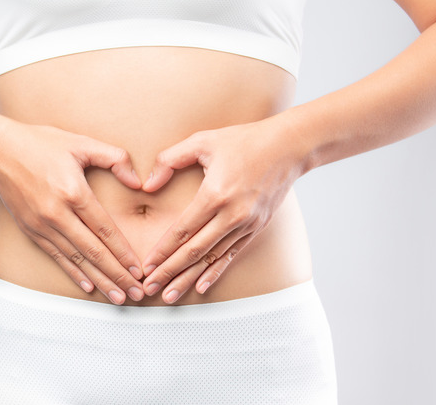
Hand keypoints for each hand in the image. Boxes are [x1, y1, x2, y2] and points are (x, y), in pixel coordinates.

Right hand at [0, 120, 145, 304]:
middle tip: (136, 293)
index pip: (104, 230)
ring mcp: (42, 225)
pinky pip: (57, 257)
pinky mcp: (31, 230)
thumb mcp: (81, 143)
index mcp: (73, 192)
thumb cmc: (41, 143)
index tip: (139, 270)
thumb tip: (138, 182)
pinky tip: (89, 286)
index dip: (123, 253)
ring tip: (118, 297)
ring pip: (76, 260)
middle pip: (93, 252)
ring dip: (99, 281)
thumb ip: (115, 158)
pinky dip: (74, 273)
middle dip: (117, 275)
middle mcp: (57, 214)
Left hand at [139, 113, 308, 302]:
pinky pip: (231, 255)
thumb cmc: (243, 140)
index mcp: (216, 194)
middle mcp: (233, 214)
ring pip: (212, 258)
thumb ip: (170, 160)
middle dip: (169, 272)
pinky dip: (215, 272)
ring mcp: (247, 224)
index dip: (162, 251)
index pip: (182, 230)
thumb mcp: (202, 141)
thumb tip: (147, 185)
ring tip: (168, 295)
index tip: (146, 266)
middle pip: (194, 251)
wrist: (289, 146)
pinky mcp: (257, 228)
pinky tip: (201, 286)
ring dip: (188, 279)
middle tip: (148, 288)